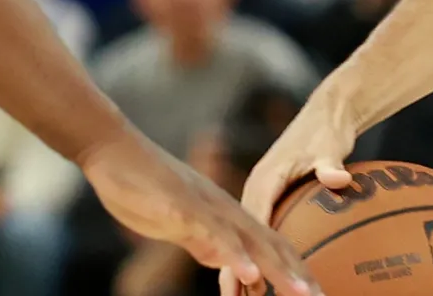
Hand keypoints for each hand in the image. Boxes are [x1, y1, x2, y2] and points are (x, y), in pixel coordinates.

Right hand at [78, 131, 316, 295]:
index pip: (273, 244)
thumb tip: (223, 265)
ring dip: (278, 270)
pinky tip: (250, 275)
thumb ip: (206, 242)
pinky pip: (214, 236)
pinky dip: (235, 256)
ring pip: (251, 243)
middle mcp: (227, 211)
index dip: (296, 269)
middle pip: (273, 245)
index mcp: (230, 214)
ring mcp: (208, 210)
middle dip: (299, 275)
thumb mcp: (183, 223)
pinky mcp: (184, 211)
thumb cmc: (147, 188)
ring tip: (302, 292)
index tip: (316, 293)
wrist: (117, 151)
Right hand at [222, 97, 358, 295]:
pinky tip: (257, 280)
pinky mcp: (267, 197)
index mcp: (266, 179)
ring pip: (247, 237)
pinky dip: (254, 255)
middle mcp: (257, 189)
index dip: (252, 248)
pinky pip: (258, 231)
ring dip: (243, 268)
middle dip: (240, 268)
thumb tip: (339, 178)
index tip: (250, 278)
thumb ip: (330, 165)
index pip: (256, 220)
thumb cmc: (328, 129)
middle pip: (246, 235)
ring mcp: (259, 194)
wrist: (328, 112)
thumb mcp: (330, 146)